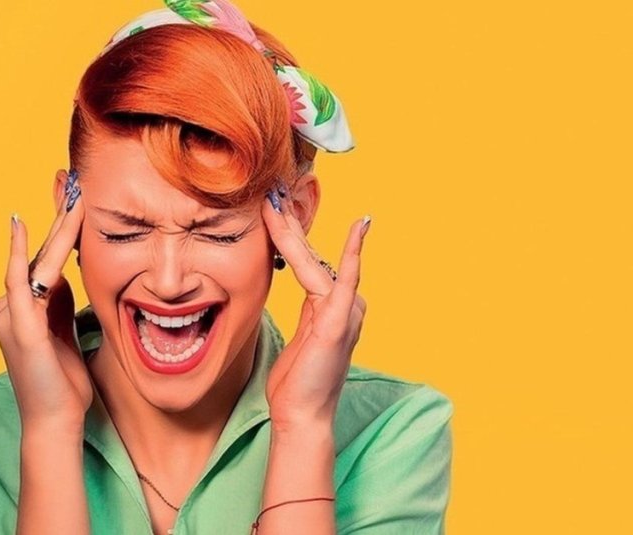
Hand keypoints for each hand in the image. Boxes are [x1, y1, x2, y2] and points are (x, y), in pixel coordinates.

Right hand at [0, 169, 91, 434]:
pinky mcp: (20, 326)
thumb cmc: (63, 383)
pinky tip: (19, 226)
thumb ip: (60, 304)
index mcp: (25, 308)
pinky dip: (17, 252)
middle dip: (57, 216)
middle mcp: (12, 306)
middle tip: (71, 180)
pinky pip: (18, 281)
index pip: (44, 259)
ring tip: (71, 195)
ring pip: (36, 261)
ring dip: (55, 227)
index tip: (73, 196)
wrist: (56, 420)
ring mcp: (12, 314)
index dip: (59, 227)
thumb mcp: (64, 334)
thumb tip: (65, 276)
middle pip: (40, 253)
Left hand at [261, 185, 370, 431]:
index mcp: (330, 306)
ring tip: (274, 203)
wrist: (302, 415)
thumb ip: (304, 312)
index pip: (307, 261)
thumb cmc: (295, 382)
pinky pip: (345, 280)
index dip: (290, 233)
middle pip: (310, 256)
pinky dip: (353, 253)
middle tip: (272, 191)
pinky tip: (361, 226)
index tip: (273, 205)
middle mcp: (344, 304)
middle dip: (288, 223)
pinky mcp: (339, 322)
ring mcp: (344, 311)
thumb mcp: (298, 338)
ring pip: (314, 262)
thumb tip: (292, 293)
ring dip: (292, 232)